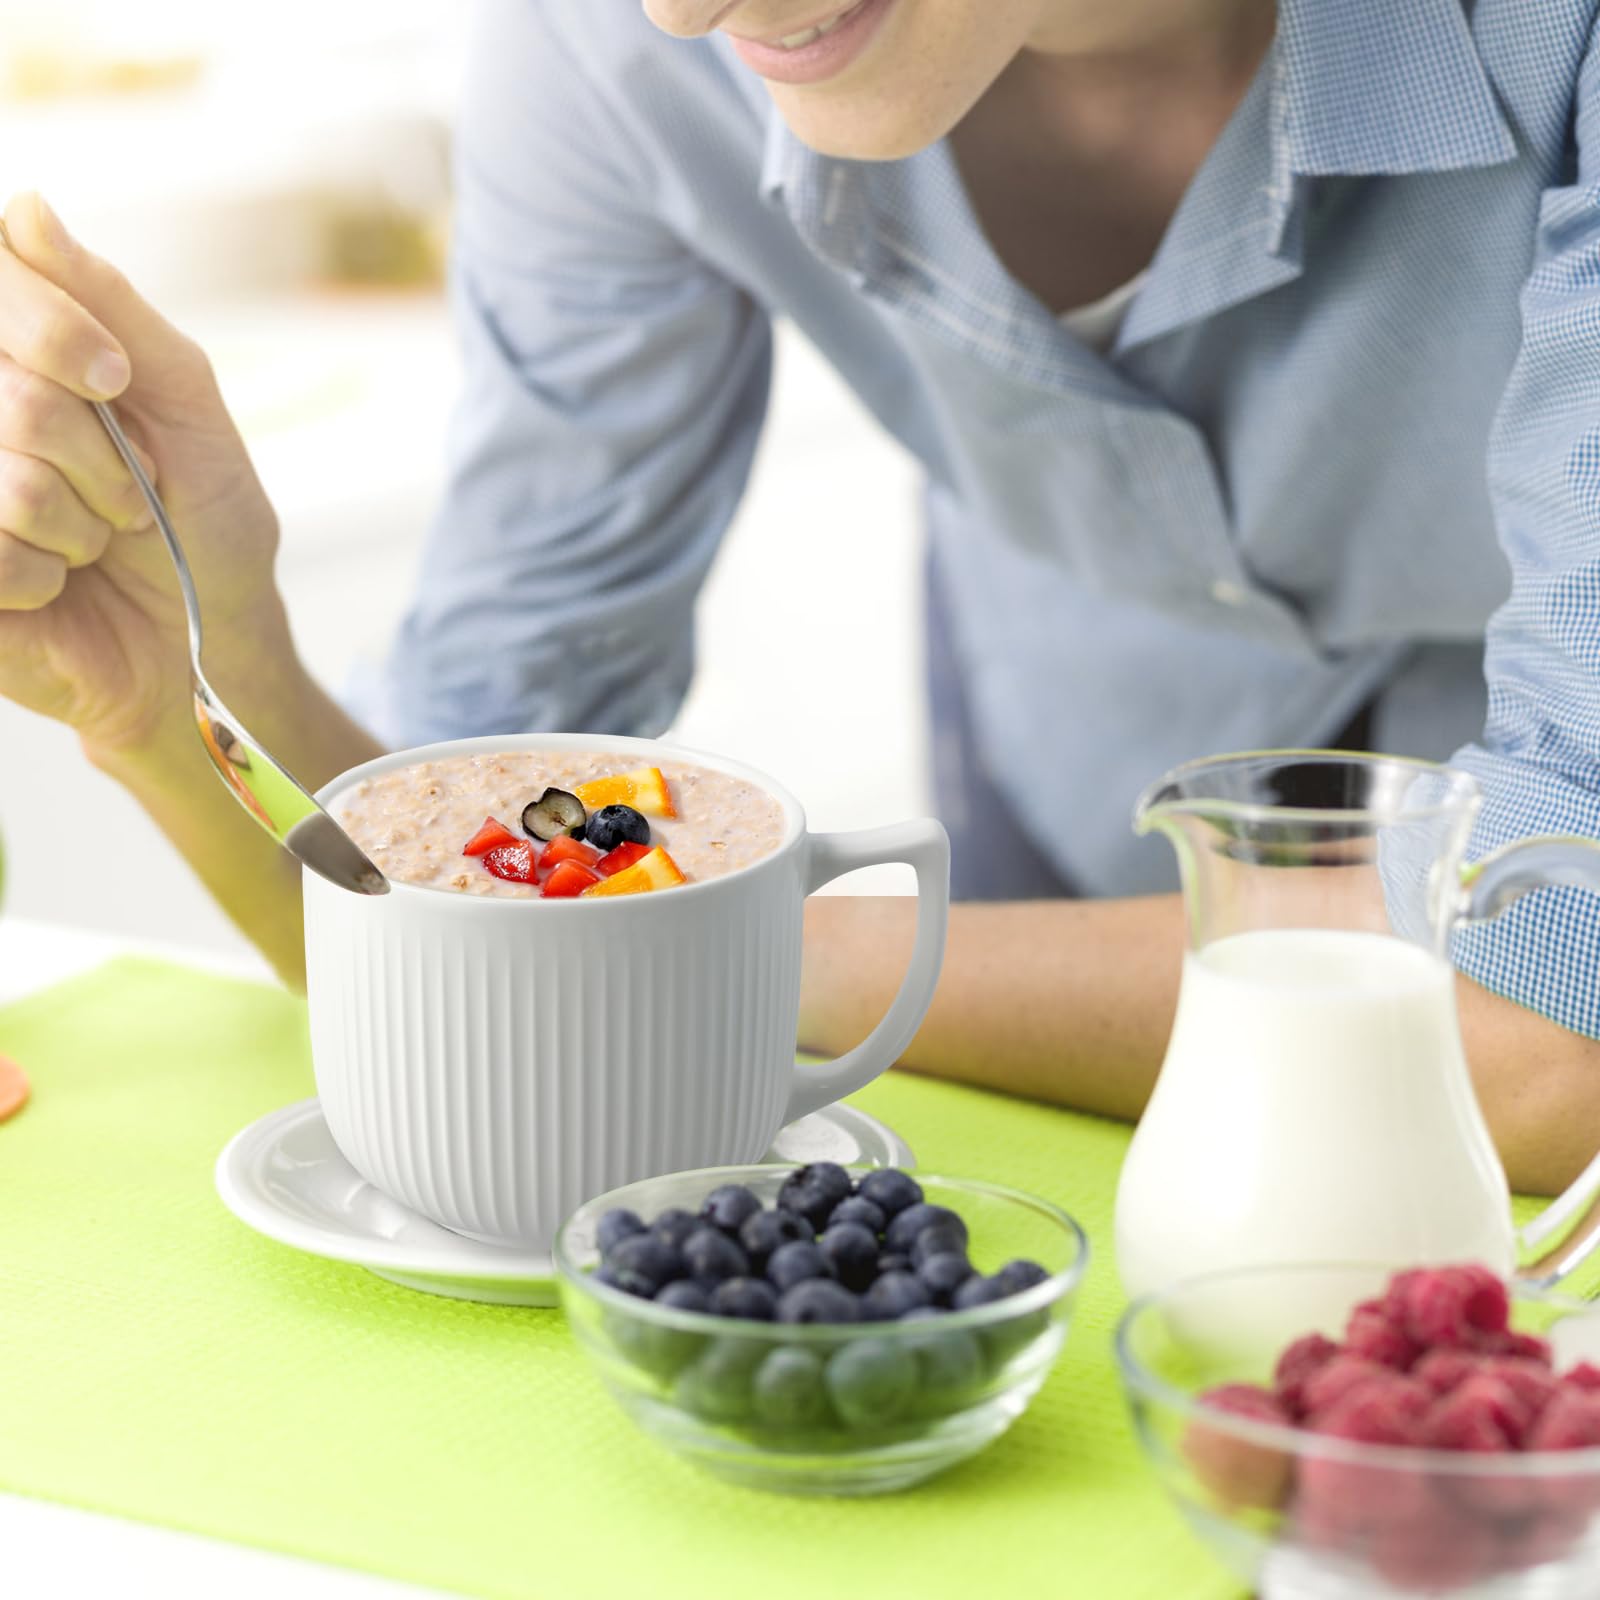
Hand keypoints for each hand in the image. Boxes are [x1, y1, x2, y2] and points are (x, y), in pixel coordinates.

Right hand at [0, 192, 282, 754]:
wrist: (207, 640)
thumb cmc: (201, 517)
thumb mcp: (183, 399)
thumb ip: (109, 303)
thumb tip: (24, 206)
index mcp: (13, 354)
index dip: (51, 332)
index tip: (114, 380)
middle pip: (17, 396)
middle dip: (99, 453)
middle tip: (128, 495)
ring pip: (7, 479)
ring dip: (80, 522)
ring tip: (94, 541)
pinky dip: (47, 576)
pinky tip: (53, 584)